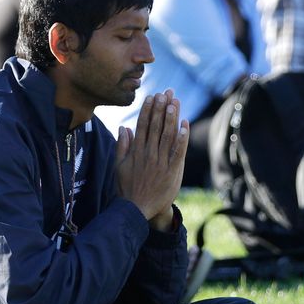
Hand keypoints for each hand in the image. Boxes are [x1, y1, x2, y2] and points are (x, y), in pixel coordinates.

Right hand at [116, 90, 189, 229]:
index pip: (143, 125)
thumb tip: (123, 127)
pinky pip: (178, 151)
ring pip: (167, 135)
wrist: (136, 210)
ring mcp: (160, 162)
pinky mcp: (172, 171)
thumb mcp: (118, 166)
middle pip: (156, 126)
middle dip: (161, 108)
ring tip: (175, 102)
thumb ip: (122, 146)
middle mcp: (148, 153)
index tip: (153, 96)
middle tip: (166, 93)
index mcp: (136, 151)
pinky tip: (185, 125)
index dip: (148, 110)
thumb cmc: (126, 188)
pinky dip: (182, 138)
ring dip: (172, 117)